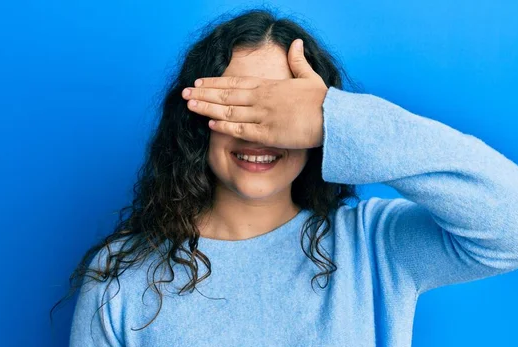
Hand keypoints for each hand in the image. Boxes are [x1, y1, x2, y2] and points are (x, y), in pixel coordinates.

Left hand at [181, 39, 328, 148]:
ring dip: (206, 108)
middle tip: (183, 93)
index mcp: (269, 86)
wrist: (334, 118)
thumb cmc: (324, 101)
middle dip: (202, 94)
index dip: (215, 83)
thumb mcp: (310, 77)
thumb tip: (295, 43)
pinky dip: (224, 127)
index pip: (235, 83)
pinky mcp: (268, 133)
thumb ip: (298, 61)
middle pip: (225, 95)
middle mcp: (261, 99)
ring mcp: (263, 116)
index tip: (199, 82)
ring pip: (228, 111)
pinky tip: (209, 124)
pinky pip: (241, 130)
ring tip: (188, 105)